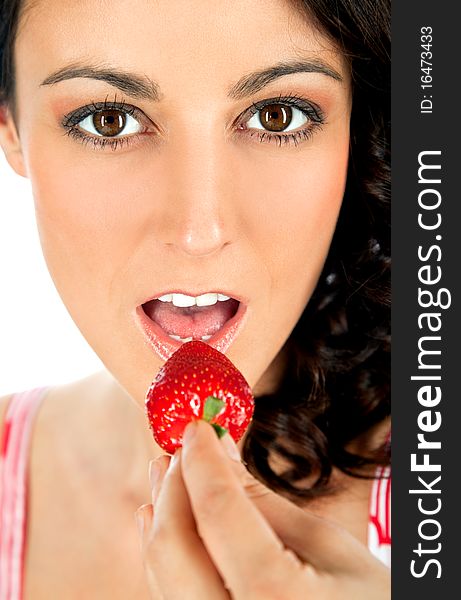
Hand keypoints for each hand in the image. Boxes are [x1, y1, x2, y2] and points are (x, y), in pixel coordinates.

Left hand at [136, 421, 389, 598]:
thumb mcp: (325, 543)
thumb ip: (262, 501)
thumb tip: (218, 452)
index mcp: (274, 596)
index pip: (218, 510)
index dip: (202, 460)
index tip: (197, 426)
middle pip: (173, 545)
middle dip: (173, 486)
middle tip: (183, 447)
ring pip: (161, 572)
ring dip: (162, 515)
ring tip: (168, 472)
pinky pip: (169, 592)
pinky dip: (165, 551)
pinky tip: (164, 519)